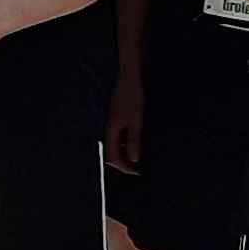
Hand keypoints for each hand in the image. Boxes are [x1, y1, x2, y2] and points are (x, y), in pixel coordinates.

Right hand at [106, 59, 145, 173]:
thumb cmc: (133, 96)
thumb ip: (134, 139)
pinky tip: (136, 143)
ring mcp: (114, 122)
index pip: (113, 157)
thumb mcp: (137, 119)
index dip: (124, 167)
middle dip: (123, 163)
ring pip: (115, 145)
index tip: (137, 172)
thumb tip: (133, 159)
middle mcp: (110, 128)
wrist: (130, 77)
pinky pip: (119, 136)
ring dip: (124, 154)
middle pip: (111, 153)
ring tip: (138, 159)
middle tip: (137, 169)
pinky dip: (126, 144)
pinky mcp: (118, 118)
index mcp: (112, 130)